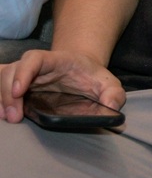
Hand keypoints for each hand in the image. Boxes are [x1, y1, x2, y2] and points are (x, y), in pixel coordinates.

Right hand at [0, 50, 124, 122]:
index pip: (34, 59)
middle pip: (11, 71)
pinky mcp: (17, 86)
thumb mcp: (109, 84)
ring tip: (8, 118)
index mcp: (56, 60)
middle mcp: (35, 66)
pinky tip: (0, 111)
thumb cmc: (92, 78)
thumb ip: (115, 93)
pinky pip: (0, 86)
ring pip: (2, 79)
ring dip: (0, 98)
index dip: (24, 72)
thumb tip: (114, 106)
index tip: (20, 91)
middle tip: (14, 117)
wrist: (82, 73)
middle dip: (8, 93)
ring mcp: (24, 76)